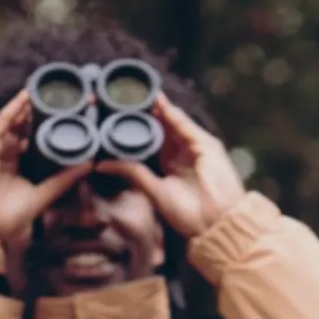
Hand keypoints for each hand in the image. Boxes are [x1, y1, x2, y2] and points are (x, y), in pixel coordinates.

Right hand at [0, 89, 90, 243]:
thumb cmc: (4, 217)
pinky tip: (27, 95)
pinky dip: (14, 108)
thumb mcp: (41, 195)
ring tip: (47, 92)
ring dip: (29, 107)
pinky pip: (2, 121)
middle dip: (40, 114)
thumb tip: (88, 165)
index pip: (32, 142)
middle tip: (63, 101)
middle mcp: (3, 154)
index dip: (47, 130)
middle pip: (23, 128)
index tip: (68, 118)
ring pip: (13, 122)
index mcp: (14, 166)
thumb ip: (63, 180)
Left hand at [97, 94, 247, 240]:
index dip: (138, 130)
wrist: (216, 223)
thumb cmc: (189, 215)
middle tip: (126, 100)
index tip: (117, 117)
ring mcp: (195, 148)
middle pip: (163, 129)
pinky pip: (185, 125)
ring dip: (158, 109)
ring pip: (173, 124)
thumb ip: (133, 173)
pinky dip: (172, 113)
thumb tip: (102, 164)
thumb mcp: (154, 190)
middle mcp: (183, 154)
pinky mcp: (206, 144)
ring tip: (140, 95)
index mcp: (171, 166)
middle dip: (148, 115)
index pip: (152, 141)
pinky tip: (159, 102)